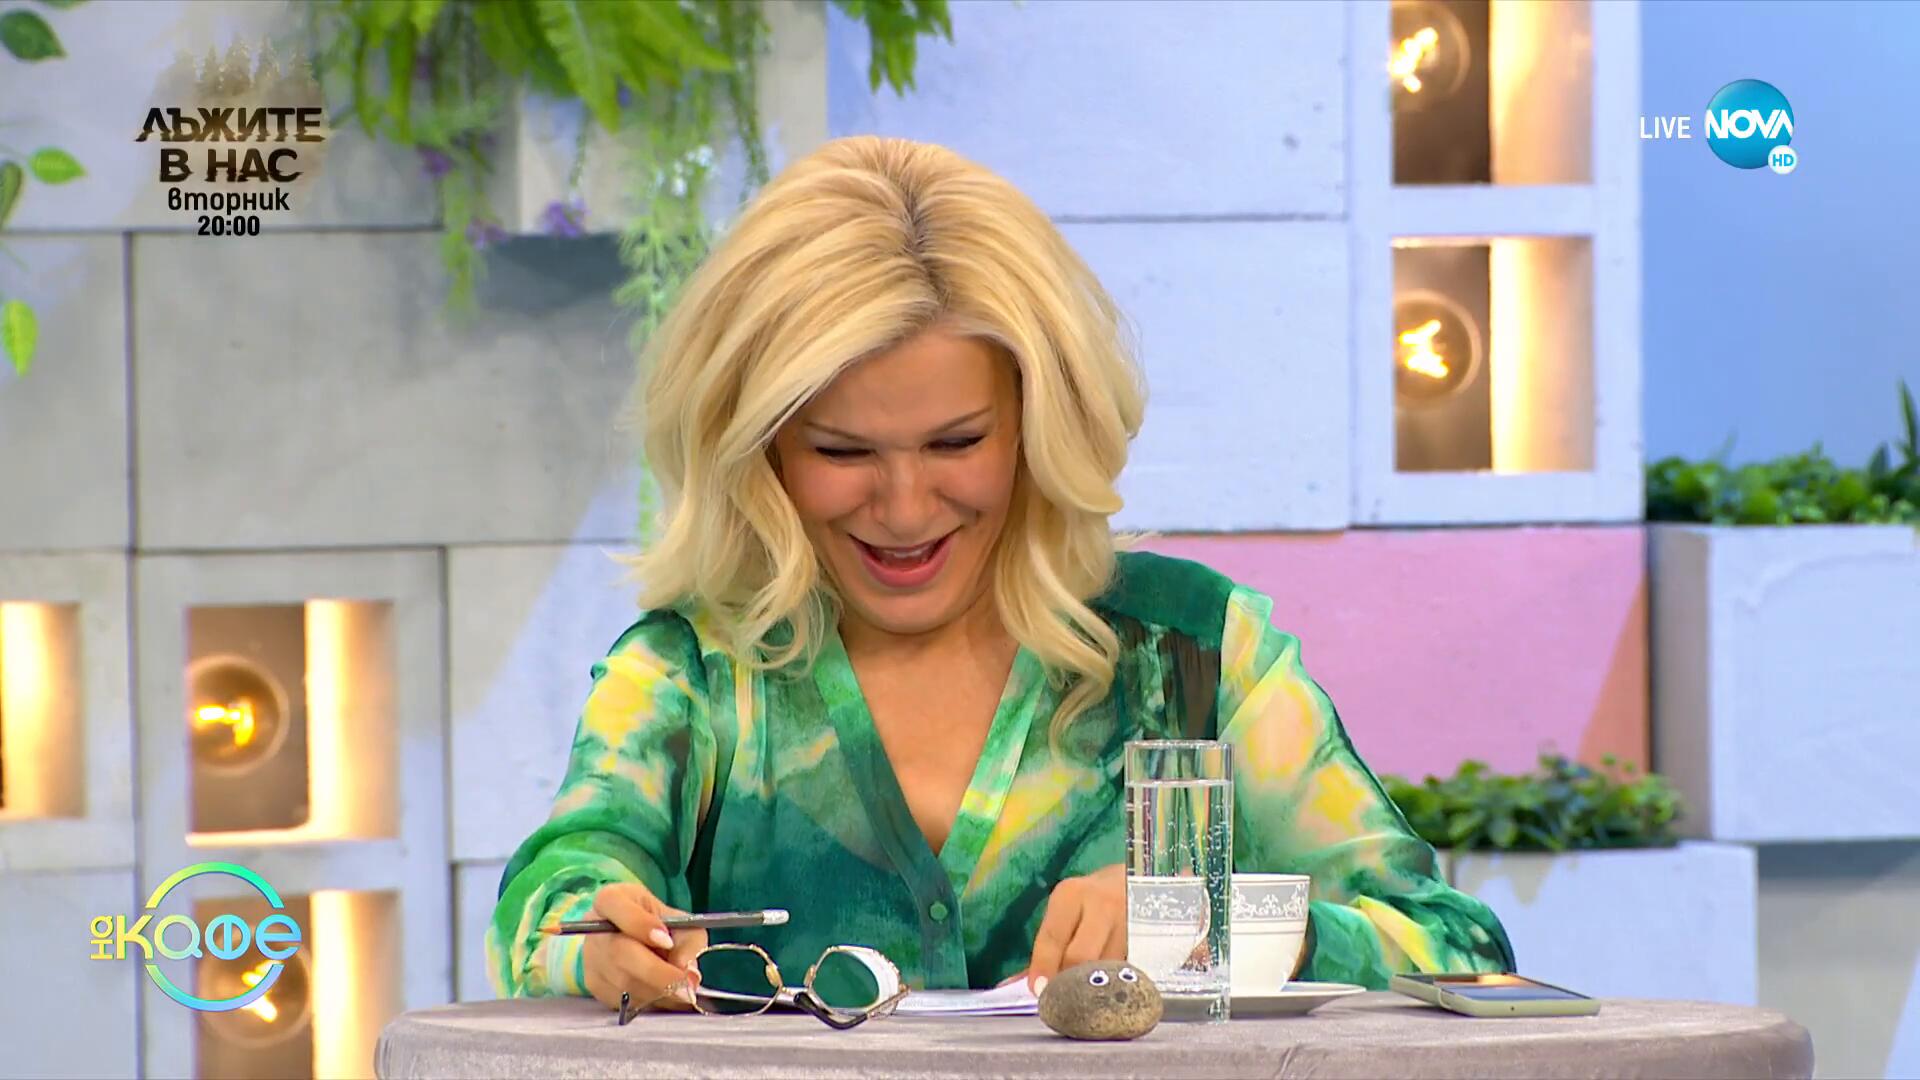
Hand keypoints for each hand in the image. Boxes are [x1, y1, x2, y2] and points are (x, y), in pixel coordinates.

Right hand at [578, 882, 707, 1014]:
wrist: (636, 940)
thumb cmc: (659, 925)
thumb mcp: (680, 921)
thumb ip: (689, 940)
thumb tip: (686, 970)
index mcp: (611, 900)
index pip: (618, 908)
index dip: (642, 925)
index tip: (667, 941)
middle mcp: (594, 928)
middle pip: (620, 953)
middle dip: (658, 973)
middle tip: (687, 985)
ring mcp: (590, 959)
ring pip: (623, 982)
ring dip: (657, 992)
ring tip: (682, 992)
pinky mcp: (594, 985)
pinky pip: (622, 1001)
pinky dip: (649, 1002)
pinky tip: (664, 996)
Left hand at [1024, 864, 1125, 994]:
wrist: (1135, 879)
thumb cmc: (1090, 900)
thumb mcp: (1065, 910)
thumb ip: (1045, 948)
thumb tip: (1015, 986)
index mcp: (1072, 895)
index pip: (1052, 938)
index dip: (1043, 968)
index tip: (1038, 991)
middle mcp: (1102, 905)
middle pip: (1081, 956)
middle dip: (1068, 982)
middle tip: (1062, 1000)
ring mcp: (1130, 921)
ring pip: (1106, 969)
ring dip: (1093, 988)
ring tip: (1085, 997)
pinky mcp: (1149, 939)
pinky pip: (1128, 971)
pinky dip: (1114, 984)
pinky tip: (1108, 989)